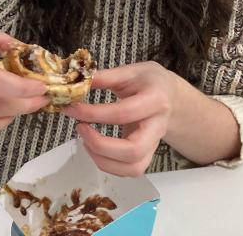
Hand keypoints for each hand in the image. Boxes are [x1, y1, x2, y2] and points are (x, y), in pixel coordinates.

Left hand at [64, 62, 180, 176]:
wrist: (170, 96)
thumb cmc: (149, 82)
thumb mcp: (132, 71)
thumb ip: (107, 76)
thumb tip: (80, 81)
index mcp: (156, 100)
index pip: (123, 113)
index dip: (94, 113)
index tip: (72, 108)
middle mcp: (158, 127)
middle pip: (133, 150)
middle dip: (100, 145)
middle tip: (80, 128)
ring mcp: (154, 145)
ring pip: (133, 168)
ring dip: (102, 159)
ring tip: (85, 140)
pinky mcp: (147, 155)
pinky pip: (130, 171)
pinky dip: (109, 165)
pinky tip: (94, 148)